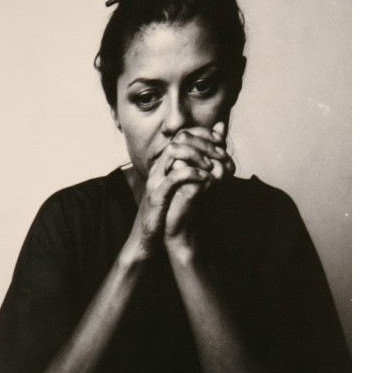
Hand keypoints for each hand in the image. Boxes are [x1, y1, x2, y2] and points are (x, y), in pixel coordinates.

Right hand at [122, 123, 231, 262]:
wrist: (151, 239)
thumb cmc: (170, 214)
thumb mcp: (186, 188)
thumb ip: (197, 170)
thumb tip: (213, 161)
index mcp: (165, 164)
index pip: (183, 134)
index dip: (204, 134)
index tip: (221, 142)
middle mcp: (159, 167)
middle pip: (179, 138)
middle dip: (203, 142)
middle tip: (221, 153)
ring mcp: (156, 180)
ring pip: (173, 150)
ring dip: (196, 154)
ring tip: (210, 165)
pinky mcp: (157, 195)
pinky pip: (173, 176)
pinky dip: (191, 173)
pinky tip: (204, 178)